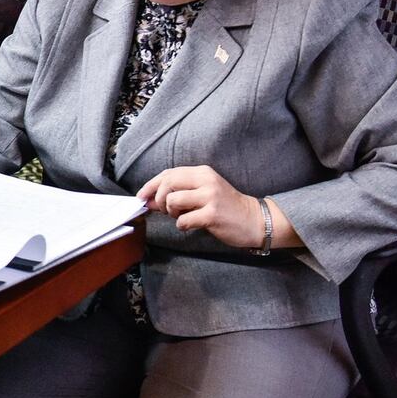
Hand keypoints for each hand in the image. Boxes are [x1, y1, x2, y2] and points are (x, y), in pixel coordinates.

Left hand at [136, 165, 264, 247]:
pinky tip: (191, 225)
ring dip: (171, 213)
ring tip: (182, 217)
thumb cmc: (225, 207)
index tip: (141, 196)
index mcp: (202, 172)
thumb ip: (177, 193)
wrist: (255, 220)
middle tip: (165, 210)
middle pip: (167, 183)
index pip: (168, 173)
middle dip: (159, 199)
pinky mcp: (212, 215)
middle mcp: (206, 181)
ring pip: (172, 201)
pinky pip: (183, 220)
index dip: (151, 185)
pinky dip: (182, 225)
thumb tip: (148, 200)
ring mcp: (210, 197)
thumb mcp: (202, 193)